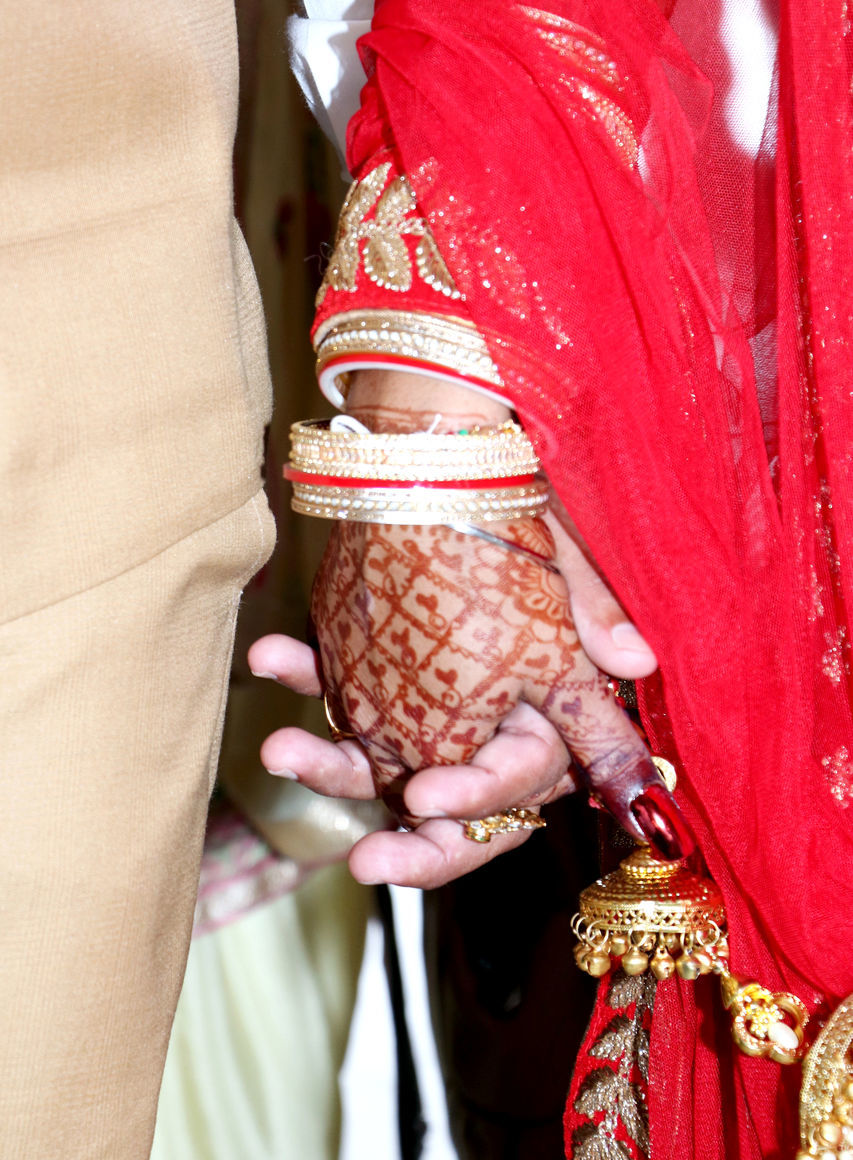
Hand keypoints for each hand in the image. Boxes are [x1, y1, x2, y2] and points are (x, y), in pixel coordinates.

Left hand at [250, 517, 689, 886]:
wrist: (448, 440)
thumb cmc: (515, 502)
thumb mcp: (560, 556)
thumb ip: (593, 612)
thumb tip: (641, 664)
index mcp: (544, 710)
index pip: (519, 786)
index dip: (476, 802)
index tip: (422, 802)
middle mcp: (486, 718)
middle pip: (452, 808)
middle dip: (408, 840)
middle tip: (361, 858)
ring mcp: (428, 696)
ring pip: (383, 759)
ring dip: (332, 760)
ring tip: (280, 750)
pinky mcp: (382, 662)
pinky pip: (340, 691)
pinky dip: (305, 677)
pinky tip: (270, 657)